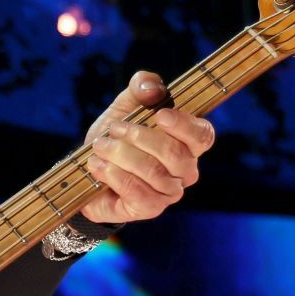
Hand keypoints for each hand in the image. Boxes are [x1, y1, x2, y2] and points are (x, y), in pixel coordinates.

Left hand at [78, 71, 216, 224]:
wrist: (91, 170)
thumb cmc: (116, 137)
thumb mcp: (125, 105)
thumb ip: (141, 87)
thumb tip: (153, 88)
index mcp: (188, 142)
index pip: (203, 135)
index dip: (184, 125)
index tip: (160, 115)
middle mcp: (185, 169)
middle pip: (174, 153)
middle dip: (139, 137)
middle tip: (113, 129)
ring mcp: (169, 192)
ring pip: (153, 172)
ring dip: (122, 155)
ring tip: (100, 147)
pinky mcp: (149, 208)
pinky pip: (138, 193)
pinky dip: (114, 176)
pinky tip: (98, 166)